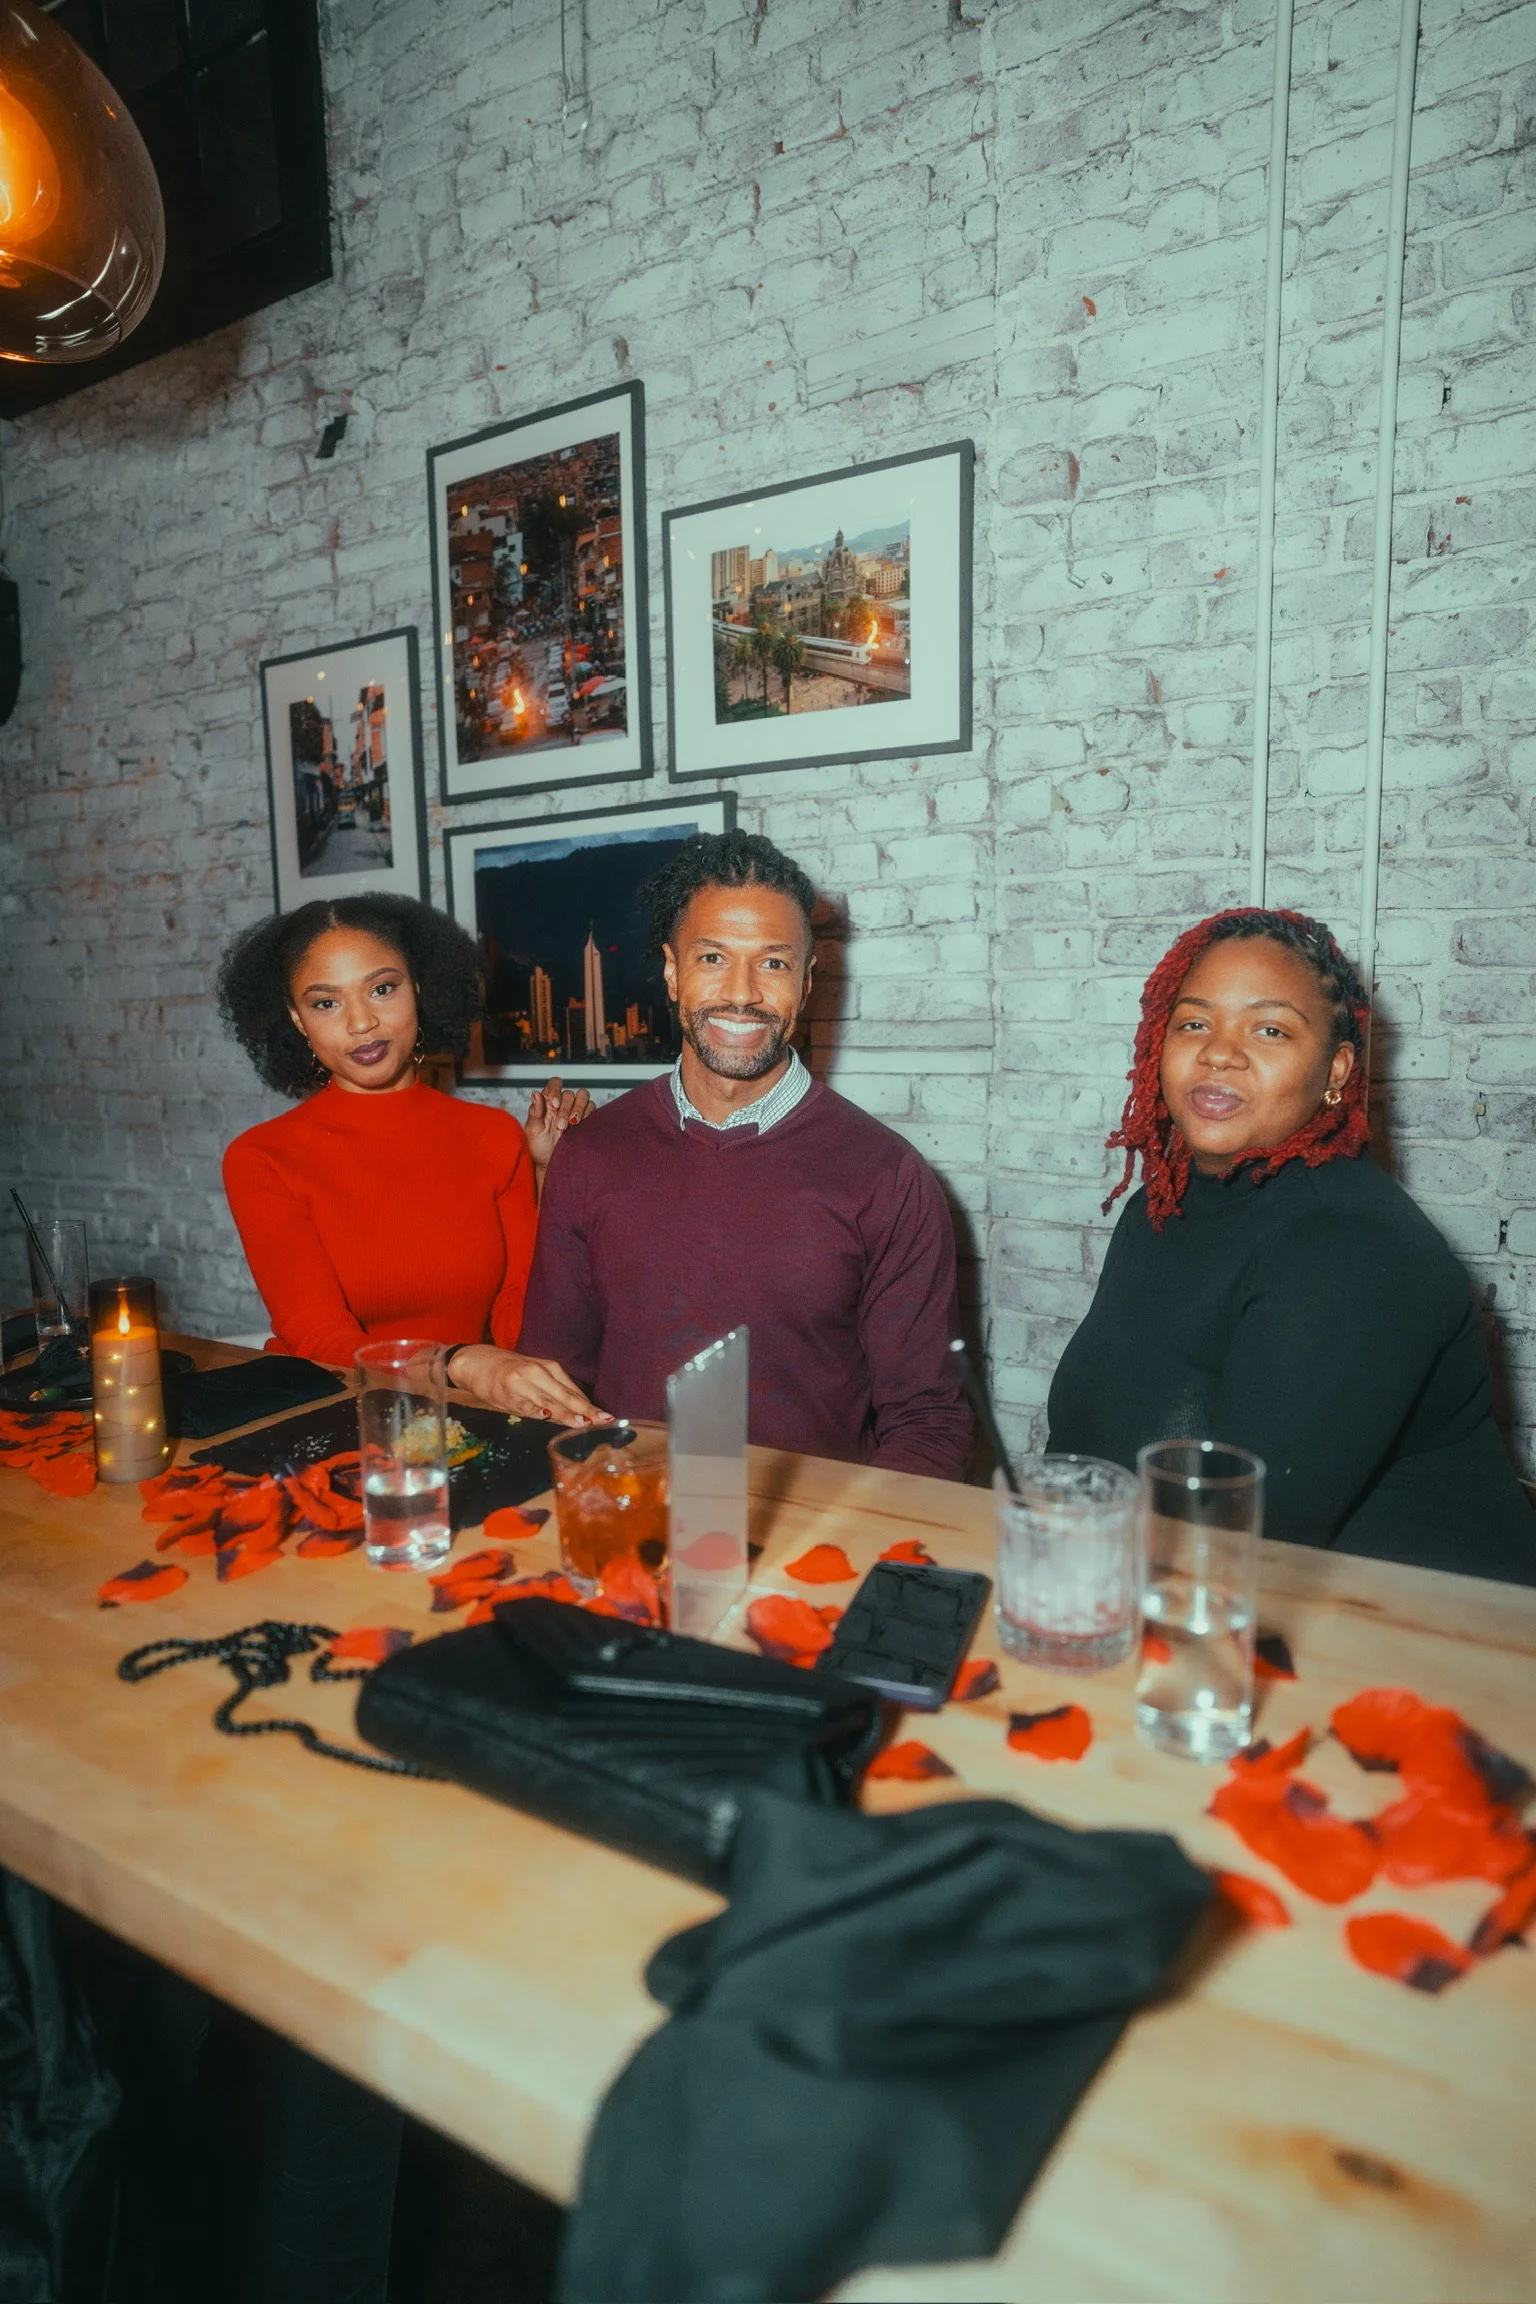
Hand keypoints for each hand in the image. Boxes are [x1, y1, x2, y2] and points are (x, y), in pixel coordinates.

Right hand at [447, 1345, 603, 1425]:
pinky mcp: (507, 1393)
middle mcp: (539, 1373)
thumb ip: (555, 1392)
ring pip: (549, 1402)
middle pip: (567, 1396)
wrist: (477, 1362)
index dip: (591, 1406)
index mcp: (550, 1368)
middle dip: (586, 1411)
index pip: (575, 1392)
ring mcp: (523, 1383)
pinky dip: (536, 1411)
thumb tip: (579, 1413)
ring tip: (583, 1423)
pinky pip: (525, 1405)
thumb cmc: (510, 1371)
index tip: (608, 1418)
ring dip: (566, 1414)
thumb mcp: (535, 1376)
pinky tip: (546, 1416)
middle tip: (604, 1421)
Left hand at [524, 1076, 593, 1170]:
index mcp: (547, 1103)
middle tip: (561, 1126)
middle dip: (566, 1109)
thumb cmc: (539, 1148)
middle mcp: (562, 1105)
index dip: (556, 1090)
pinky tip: (579, 1126)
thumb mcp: (533, 1130)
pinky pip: (592, 1108)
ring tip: (572, 1124)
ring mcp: (574, 1112)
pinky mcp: (586, 1120)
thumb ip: (535, 1110)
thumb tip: (535, 1092)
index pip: (554, 1084)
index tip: (555, 1104)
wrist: (551, 1164)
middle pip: (569, 1093)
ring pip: (583, 1097)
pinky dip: (588, 1115)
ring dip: (578, 1109)